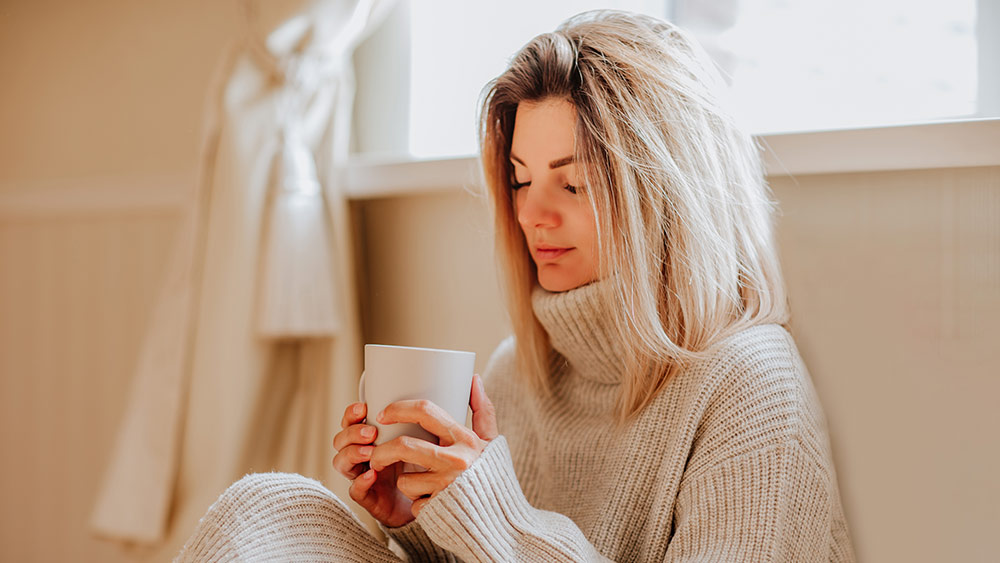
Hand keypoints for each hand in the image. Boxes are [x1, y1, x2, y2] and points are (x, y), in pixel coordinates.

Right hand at [332, 402, 414, 527]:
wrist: (430, 500)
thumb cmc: (422, 466)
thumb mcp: (417, 440)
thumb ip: (411, 424)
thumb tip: (417, 403)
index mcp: (369, 440)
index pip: (350, 422)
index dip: (351, 414)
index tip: (364, 408)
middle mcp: (361, 457)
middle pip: (340, 440)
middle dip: (352, 433)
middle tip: (372, 433)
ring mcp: (361, 477)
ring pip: (340, 463)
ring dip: (352, 454)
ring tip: (370, 452)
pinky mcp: (368, 499)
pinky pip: (355, 491)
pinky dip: (360, 482)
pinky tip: (372, 474)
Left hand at [369, 374, 497, 515]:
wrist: (503, 522)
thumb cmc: (493, 478)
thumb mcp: (492, 442)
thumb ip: (483, 409)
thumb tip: (474, 378)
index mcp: (466, 439)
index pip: (425, 411)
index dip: (398, 409)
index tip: (383, 415)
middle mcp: (456, 460)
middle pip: (404, 446)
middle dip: (382, 451)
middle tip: (376, 456)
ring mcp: (446, 486)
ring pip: (404, 479)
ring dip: (406, 484)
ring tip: (421, 486)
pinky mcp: (439, 509)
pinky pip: (413, 503)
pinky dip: (418, 504)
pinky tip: (434, 504)